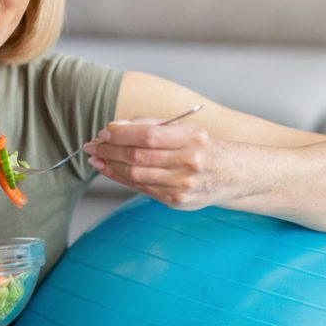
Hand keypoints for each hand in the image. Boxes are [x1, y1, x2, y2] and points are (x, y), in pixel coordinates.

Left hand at [83, 116, 227, 209]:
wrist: (232, 175)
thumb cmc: (202, 147)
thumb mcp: (185, 128)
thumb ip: (150, 124)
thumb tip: (114, 127)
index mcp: (192, 138)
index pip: (149, 136)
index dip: (122, 134)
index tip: (104, 132)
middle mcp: (189, 162)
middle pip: (139, 156)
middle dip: (110, 150)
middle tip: (93, 144)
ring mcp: (183, 185)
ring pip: (136, 174)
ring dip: (110, 165)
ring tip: (96, 157)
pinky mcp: (176, 200)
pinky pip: (141, 188)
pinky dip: (120, 178)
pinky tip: (109, 169)